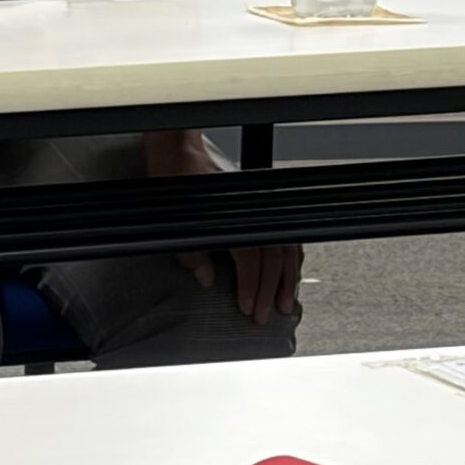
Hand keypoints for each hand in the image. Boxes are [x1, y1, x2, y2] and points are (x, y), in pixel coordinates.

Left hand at [146, 130, 304, 326]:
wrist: (179, 151)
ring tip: (284, 301)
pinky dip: (290, 256)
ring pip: (285, 245)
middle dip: (271, 289)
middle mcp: (251, 211)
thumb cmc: (175, 179)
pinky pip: (285, 233)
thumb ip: (192, 254)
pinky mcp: (260, 205)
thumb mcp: (175, 220)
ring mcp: (258, 207)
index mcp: (231, 216)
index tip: (248, 307)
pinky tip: (290, 271)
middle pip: (273, 256)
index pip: (251, 259)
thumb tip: (206, 278)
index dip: (251, 286)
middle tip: (265, 314)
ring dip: (287, 276)